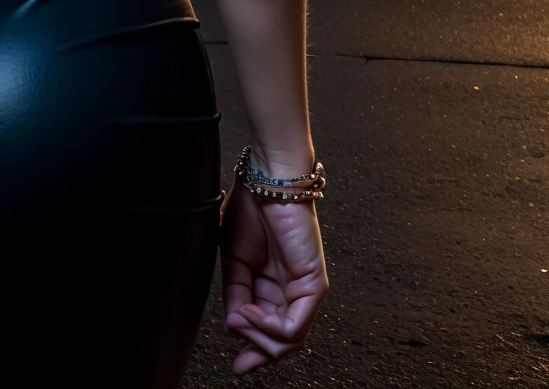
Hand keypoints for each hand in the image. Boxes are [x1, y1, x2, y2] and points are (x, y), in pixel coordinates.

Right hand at [220, 187, 325, 372]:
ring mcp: (306, 289)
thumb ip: (236, 296)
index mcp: (274, 286)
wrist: (266, 181)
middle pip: (282, 343)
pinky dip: (269, 326)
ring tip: (240, 317)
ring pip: (289, 340)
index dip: (253, 351)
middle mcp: (292, 291)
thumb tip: (234, 328)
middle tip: (240, 359)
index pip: (269, 331)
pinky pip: (295, 325)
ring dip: (259, 336)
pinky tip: (251, 311)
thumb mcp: (234, 260)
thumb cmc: (252, 208)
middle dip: (258, 353)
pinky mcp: (314, 284)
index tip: (238, 367)